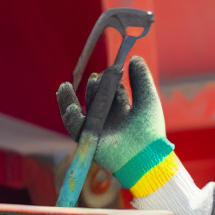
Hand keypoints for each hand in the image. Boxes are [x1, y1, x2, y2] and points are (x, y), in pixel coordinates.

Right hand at [56, 56, 172, 188]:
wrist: (145, 157)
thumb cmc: (150, 131)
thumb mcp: (147, 100)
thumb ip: (141, 79)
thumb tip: (133, 58)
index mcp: (126, 113)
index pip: (116, 92)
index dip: (114, 79)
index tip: (116, 67)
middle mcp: (112, 121)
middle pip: (100, 98)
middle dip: (100, 84)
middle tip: (103, 75)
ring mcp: (101, 130)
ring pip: (88, 108)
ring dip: (86, 93)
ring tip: (88, 82)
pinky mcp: (90, 140)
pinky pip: (74, 124)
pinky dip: (67, 109)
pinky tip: (65, 92)